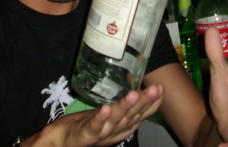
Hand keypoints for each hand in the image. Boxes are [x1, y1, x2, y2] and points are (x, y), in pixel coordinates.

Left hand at [28, 84, 163, 146]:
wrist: (66, 139)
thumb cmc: (91, 125)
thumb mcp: (113, 116)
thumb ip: (127, 106)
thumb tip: (142, 88)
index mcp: (124, 126)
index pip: (141, 114)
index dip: (152, 102)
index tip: (161, 88)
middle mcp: (116, 130)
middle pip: (132, 115)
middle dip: (145, 102)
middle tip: (155, 88)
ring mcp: (102, 133)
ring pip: (116, 120)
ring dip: (125, 107)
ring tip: (134, 95)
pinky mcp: (86, 134)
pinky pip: (94, 126)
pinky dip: (101, 118)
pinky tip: (106, 108)